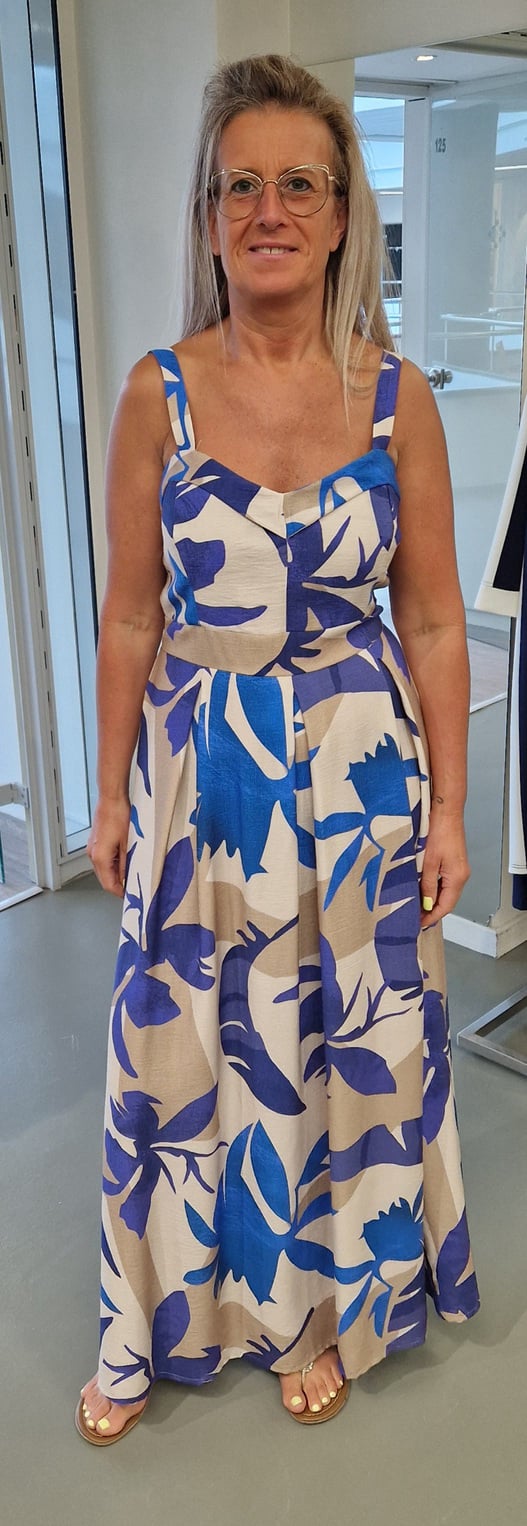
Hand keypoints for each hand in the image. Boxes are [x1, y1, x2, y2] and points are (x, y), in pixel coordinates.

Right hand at [87, 797, 129, 896]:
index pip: (108, 885)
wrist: (111, 799)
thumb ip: (127, 865)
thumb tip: (128, 879)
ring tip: (131, 871)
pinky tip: (124, 859)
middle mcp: (93, 855)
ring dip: (115, 874)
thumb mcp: (129, 844)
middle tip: (132, 885)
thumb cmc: (120, 816)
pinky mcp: (95, 843)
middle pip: (104, 879)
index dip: (120, 892)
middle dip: (118, 884)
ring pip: (103, 870)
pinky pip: (103, 860)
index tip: (130, 895)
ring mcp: (92, 849)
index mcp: (100, 857)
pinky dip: (112, 864)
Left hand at [419, 808, 469, 928]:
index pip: (446, 906)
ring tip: (417, 907)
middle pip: (448, 901)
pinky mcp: (455, 864)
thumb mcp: (428, 862)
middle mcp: (462, 876)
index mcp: (457, 878)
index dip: (432, 917)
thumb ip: (428, 886)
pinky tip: (424, 891)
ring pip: (446, 893)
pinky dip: (436, 890)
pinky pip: (446, 883)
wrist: (447, 813)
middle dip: (432, 911)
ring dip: (433, 901)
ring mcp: (459, 870)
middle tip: (416, 918)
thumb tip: (427, 904)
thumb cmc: (438, 832)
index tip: (420, 924)